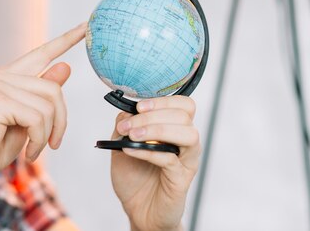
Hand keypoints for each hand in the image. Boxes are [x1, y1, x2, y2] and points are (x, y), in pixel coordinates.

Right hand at [0, 22, 86, 191]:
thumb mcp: (27, 119)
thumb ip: (43, 94)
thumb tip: (65, 67)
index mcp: (7, 76)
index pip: (42, 52)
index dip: (67, 39)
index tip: (86, 26)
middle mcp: (1, 75)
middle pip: (54, 88)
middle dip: (61, 120)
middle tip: (54, 143)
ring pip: (49, 105)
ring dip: (48, 134)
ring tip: (35, 149)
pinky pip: (38, 118)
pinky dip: (39, 140)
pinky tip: (28, 152)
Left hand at [110, 96, 199, 230]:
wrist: (138, 208)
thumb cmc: (134, 176)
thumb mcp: (121, 144)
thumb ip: (125, 125)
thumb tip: (127, 111)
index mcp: (175, 129)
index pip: (183, 104)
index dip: (163, 101)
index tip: (139, 106)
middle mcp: (185, 142)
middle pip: (184, 116)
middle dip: (153, 116)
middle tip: (129, 126)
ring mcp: (186, 160)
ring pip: (188, 134)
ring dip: (157, 130)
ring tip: (134, 136)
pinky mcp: (182, 179)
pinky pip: (171, 159)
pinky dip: (149, 152)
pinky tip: (132, 151)